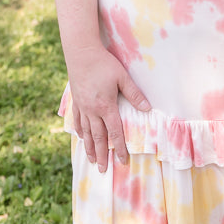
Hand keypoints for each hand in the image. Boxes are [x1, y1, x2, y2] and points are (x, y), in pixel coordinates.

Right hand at [66, 44, 150, 171]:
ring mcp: (82, 106)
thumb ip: (134, 94)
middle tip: (104, 170)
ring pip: (86, 132)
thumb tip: (147, 108)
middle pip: (98, 137)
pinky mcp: (75, 101)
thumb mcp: (122, 77)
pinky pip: (77, 121)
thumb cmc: (104, 63)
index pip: (115, 132)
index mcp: (105, 106)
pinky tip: (80, 137)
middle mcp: (92, 110)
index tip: (122, 161)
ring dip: (89, 148)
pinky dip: (79, 132)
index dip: (119, 148)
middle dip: (102, 155)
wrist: (81, 53)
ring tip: (92, 160)